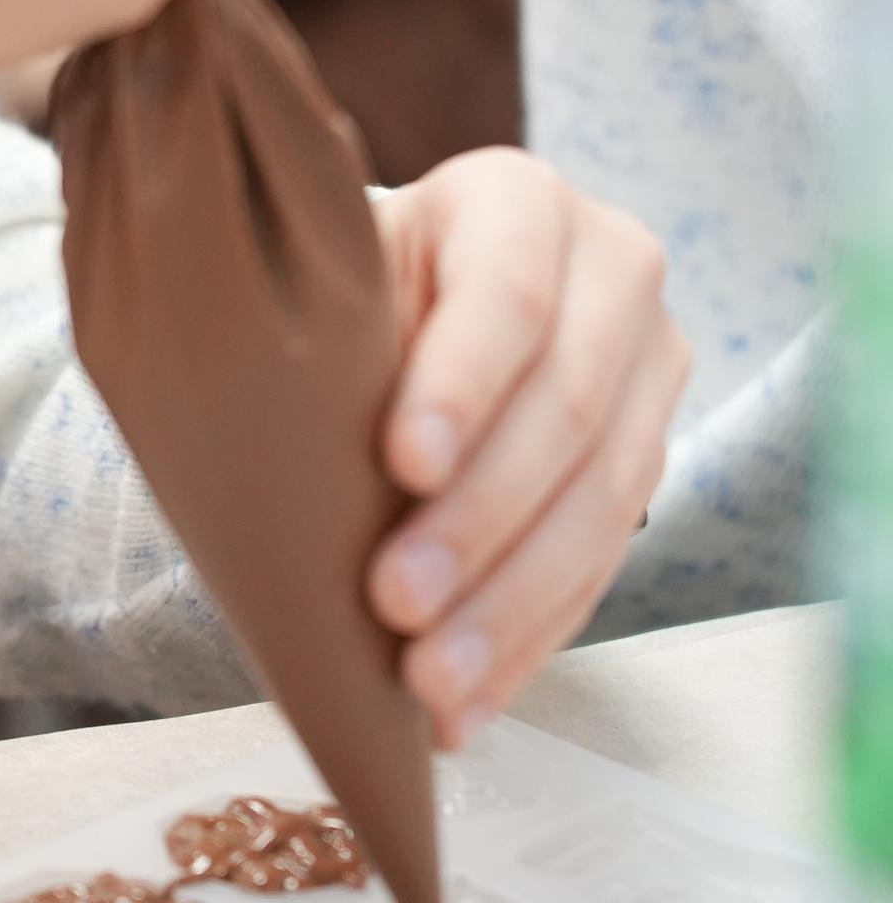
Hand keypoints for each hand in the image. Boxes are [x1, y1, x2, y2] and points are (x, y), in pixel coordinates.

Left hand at [364, 151, 687, 744]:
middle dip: (479, 520)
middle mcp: (612, 270)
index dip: (462, 383)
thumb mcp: (333, 275)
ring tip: (429, 682)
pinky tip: (468, 701)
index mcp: (517, 200)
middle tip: (395, 604)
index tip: (401, 464)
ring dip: (509, 605)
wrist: (406, 308)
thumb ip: (322, 318)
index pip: (508, 291)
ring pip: (601, 500)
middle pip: (565, 408)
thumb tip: (253, 395)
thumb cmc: (342, 290)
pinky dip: (528, 641)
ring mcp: (647, 369)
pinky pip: (602, 566)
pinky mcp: (649, 458)